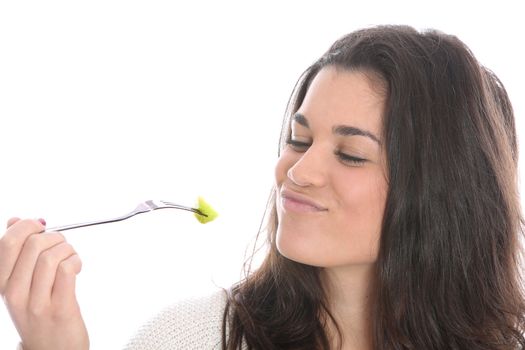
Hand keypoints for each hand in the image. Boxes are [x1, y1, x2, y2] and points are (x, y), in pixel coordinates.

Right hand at [0, 218, 88, 349]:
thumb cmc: (40, 313)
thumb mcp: (20, 285)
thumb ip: (16, 253)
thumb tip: (14, 220)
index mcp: (2, 284)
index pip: (6, 243)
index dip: (28, 226)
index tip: (41, 228)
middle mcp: (15, 293)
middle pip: (33, 244)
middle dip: (54, 236)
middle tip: (61, 245)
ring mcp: (37, 303)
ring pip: (51, 255)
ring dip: (67, 249)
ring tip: (70, 258)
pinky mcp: (60, 309)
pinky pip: (66, 270)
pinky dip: (75, 261)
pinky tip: (77, 267)